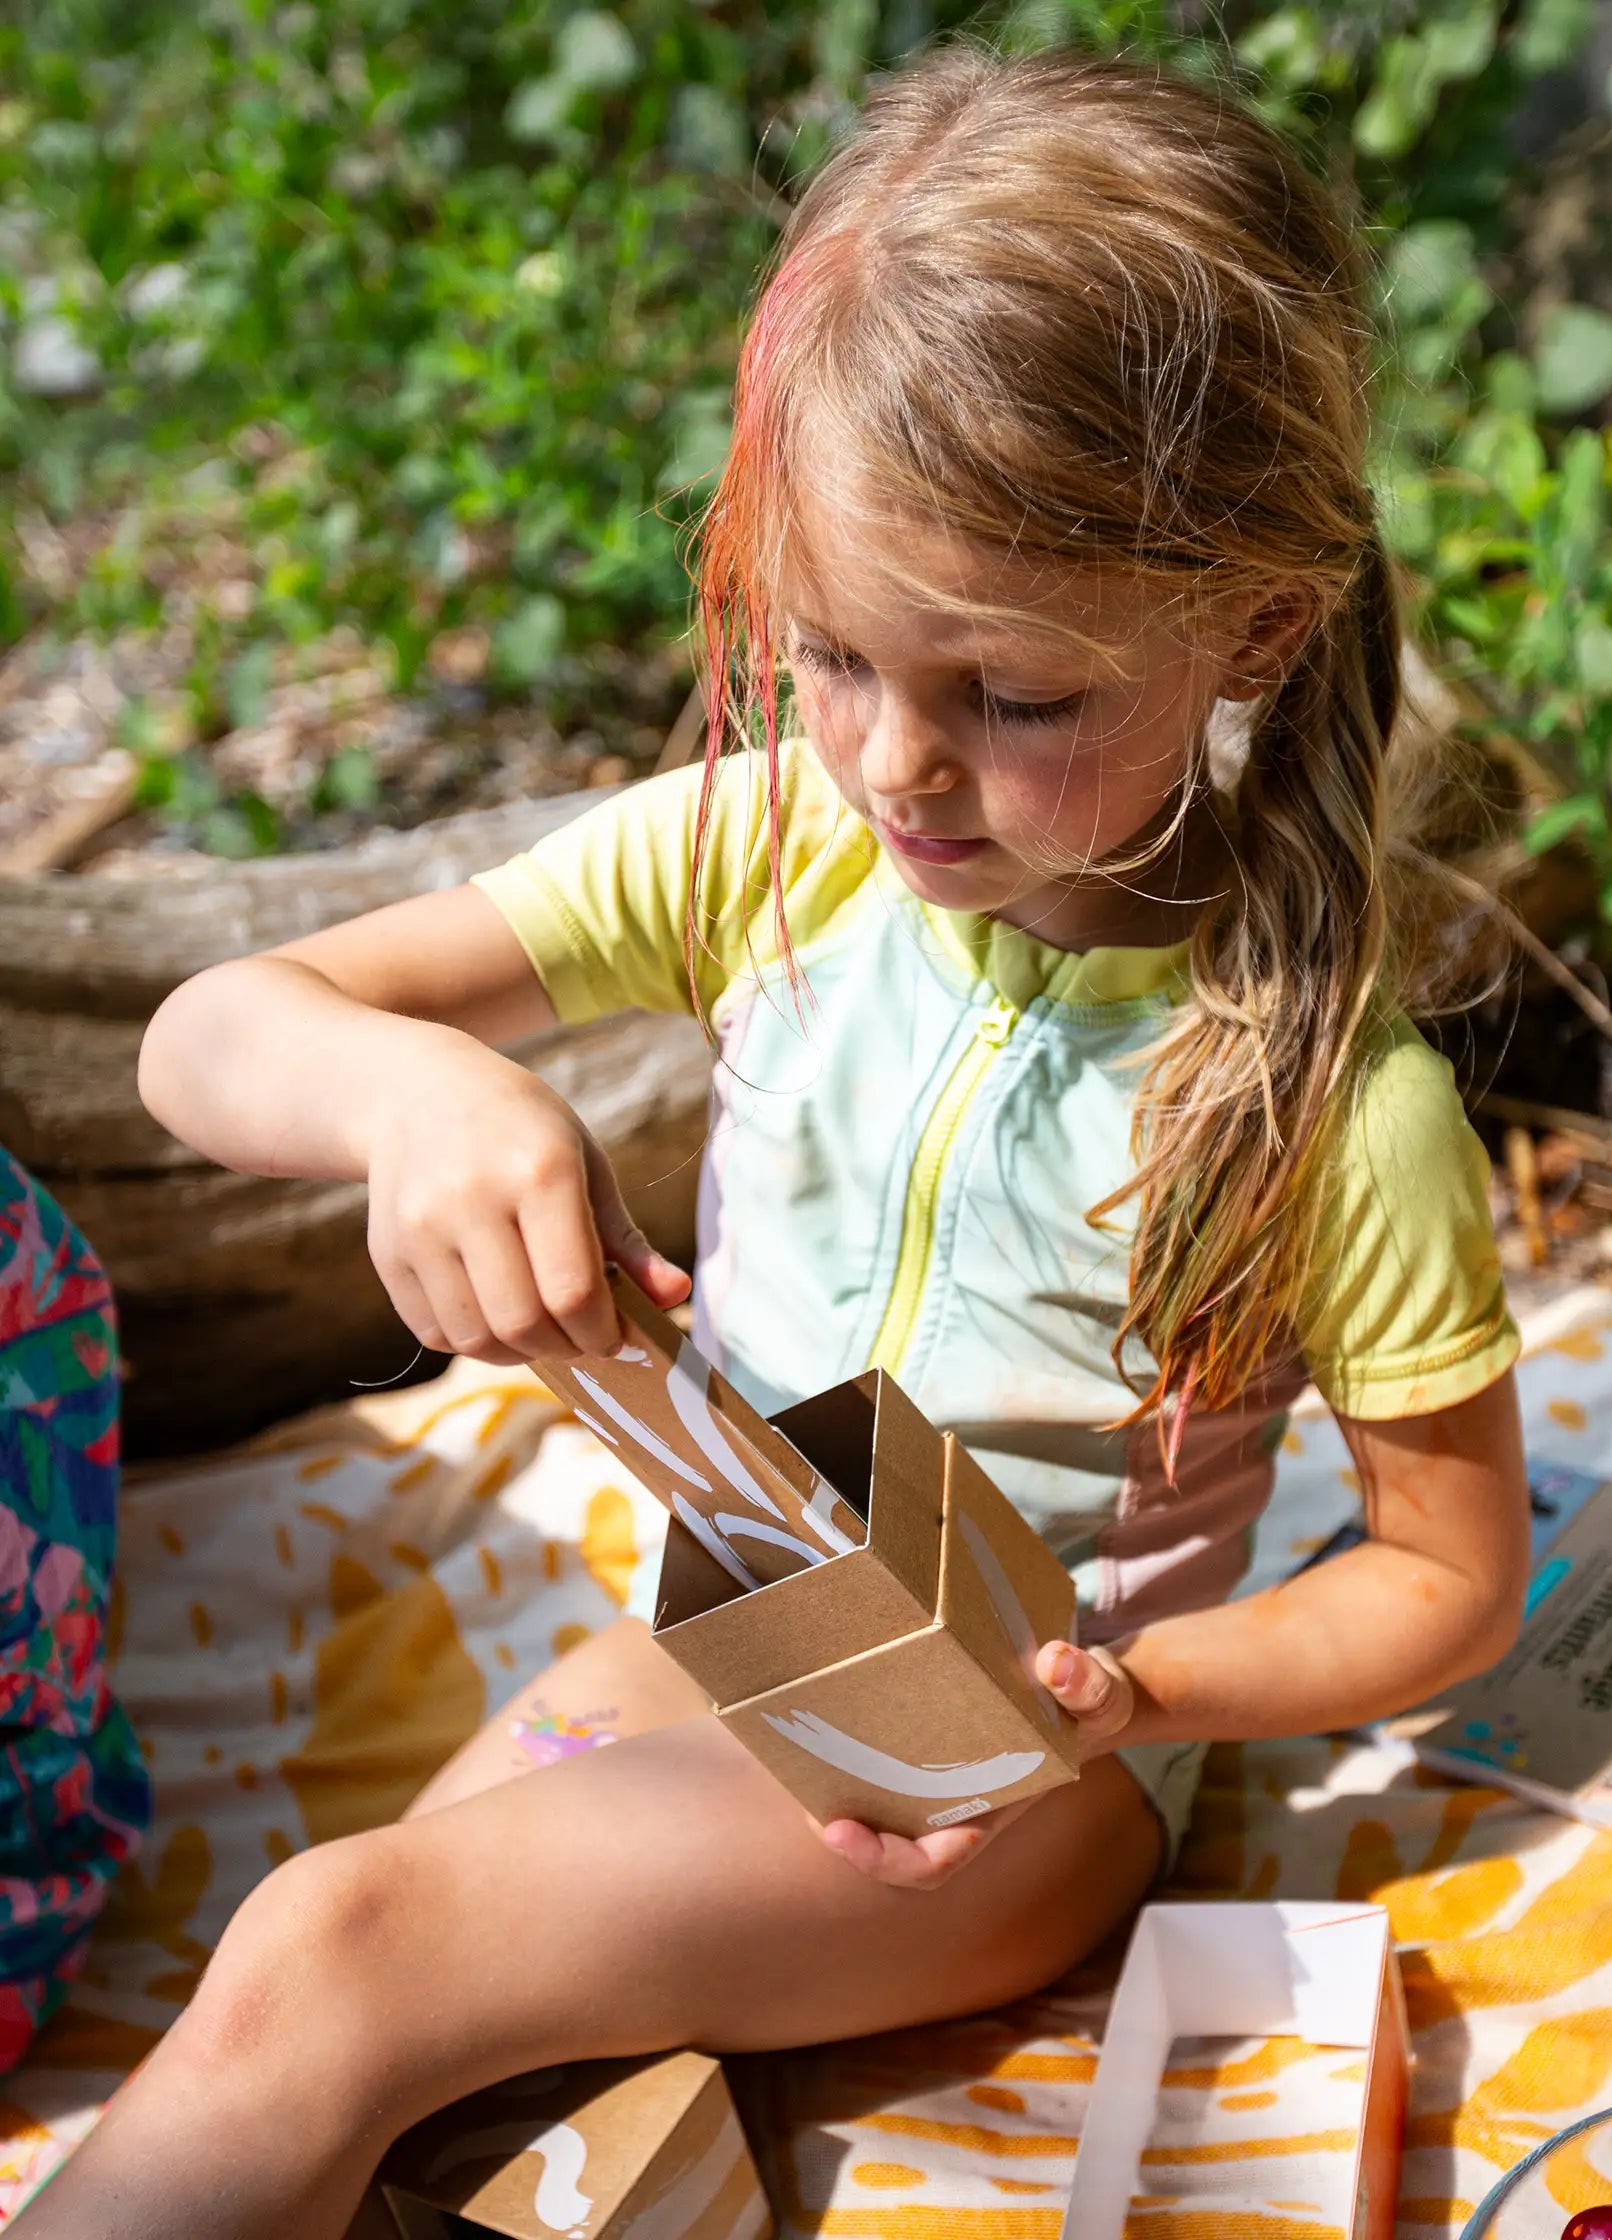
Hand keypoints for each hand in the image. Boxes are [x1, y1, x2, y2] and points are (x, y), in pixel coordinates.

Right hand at [362, 1031, 689, 1364]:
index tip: (614, 1336)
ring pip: (476, 1338)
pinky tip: (494, 1315)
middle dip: (563, 1348)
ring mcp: (420, 1228)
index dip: (601, 1331)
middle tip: (579, 1339)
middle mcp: (472, 1199)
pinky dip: (473, 1342)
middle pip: (523, 1322)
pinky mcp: (387, 1253)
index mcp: (539, 1171)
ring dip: (518, 1353)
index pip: (573, 1289)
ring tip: (539, 1330)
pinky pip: (436, 1333)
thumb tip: (676, 1295)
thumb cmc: (522, 1131)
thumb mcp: (584, 1164)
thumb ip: (627, 1240)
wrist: (418, 1095)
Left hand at [810, 1643, 1134, 1890]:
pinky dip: (850, 1751)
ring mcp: (937, 1778)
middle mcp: (956, 1805)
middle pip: (888, 1842)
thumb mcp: (1100, 1694)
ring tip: (795, 1760)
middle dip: (844, 1834)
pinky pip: (879, 1761)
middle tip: (804, 1801)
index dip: (883, 1859)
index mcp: (990, 1813)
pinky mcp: (924, 1744)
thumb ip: (1084, 1685)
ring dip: (837, 1792)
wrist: (1084, 1686)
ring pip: (876, 1806)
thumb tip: (1054, 1664)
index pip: (931, 1865)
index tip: (841, 1831)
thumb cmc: (1091, 1703)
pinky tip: (820, 1717)